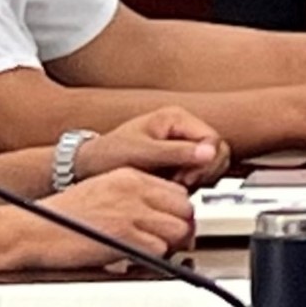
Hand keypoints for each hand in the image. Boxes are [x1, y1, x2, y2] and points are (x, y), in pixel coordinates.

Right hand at [22, 166, 195, 266]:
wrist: (31, 229)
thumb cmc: (60, 217)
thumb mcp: (101, 191)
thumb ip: (132, 197)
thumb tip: (156, 215)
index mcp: (130, 176)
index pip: (178, 191)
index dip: (177, 212)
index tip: (171, 225)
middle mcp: (134, 189)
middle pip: (185, 208)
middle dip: (180, 229)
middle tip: (169, 243)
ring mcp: (130, 211)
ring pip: (178, 229)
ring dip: (170, 245)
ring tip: (153, 253)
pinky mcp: (123, 235)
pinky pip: (159, 249)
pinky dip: (153, 259)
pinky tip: (137, 259)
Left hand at [82, 106, 228, 187]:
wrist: (87, 167)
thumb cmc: (107, 155)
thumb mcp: (141, 153)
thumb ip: (175, 152)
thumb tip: (209, 152)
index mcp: (176, 118)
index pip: (213, 139)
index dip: (205, 161)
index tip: (186, 178)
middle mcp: (183, 129)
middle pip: (218, 151)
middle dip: (204, 171)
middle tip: (181, 184)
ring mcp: (182, 145)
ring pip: (212, 164)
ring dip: (198, 179)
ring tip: (174, 186)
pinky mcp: (179, 162)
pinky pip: (200, 174)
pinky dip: (191, 184)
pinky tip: (173, 188)